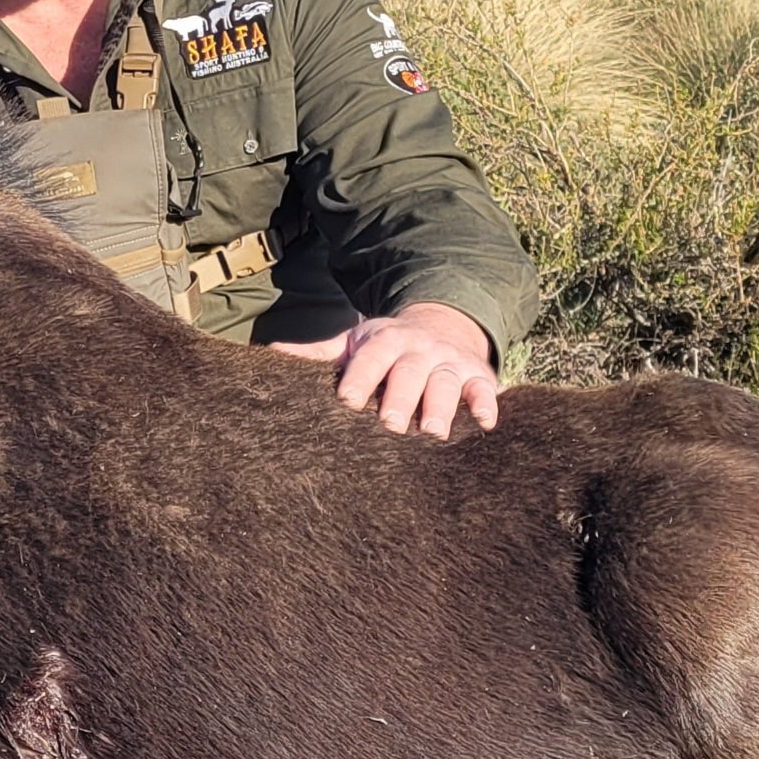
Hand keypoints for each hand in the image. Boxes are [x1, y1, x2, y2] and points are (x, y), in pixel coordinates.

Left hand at [269, 301, 499, 438]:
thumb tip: (271, 352)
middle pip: (409, 372)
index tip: (348, 400)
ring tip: (432, 433)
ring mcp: (449, 362)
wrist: (440, 325)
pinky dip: (487, 404)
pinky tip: (485, 423)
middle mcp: (418, 349)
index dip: (360, 377)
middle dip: (400, 396)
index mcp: (385, 341)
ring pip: (446, 382)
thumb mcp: (354, 343)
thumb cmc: (387, 348)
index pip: (370, 358)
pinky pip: (483, 389)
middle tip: (390, 424)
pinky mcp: (477, 376)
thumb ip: (319, 353)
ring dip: (441, 406)